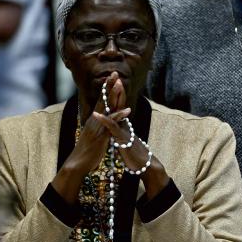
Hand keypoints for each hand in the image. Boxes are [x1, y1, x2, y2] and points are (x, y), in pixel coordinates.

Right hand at [51, 72, 129, 204]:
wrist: (78, 163)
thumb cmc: (87, 151)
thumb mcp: (95, 135)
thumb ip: (100, 126)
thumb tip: (104, 121)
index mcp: (95, 119)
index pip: (101, 100)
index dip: (107, 88)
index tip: (112, 77)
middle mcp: (95, 120)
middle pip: (103, 99)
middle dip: (109, 85)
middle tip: (114, 72)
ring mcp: (98, 126)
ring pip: (107, 108)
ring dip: (114, 95)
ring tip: (121, 84)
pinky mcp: (101, 135)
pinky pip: (111, 124)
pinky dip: (119, 116)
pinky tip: (127, 110)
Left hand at [98, 74, 169, 199]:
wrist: (145, 165)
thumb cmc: (135, 156)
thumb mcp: (126, 142)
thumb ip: (122, 134)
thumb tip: (118, 131)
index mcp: (124, 125)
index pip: (120, 106)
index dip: (117, 94)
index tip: (114, 82)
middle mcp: (125, 125)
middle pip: (120, 103)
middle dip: (118, 89)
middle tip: (116, 76)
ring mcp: (124, 130)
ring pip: (117, 111)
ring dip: (113, 98)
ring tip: (110, 86)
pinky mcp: (121, 139)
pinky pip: (111, 128)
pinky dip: (104, 120)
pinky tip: (96, 114)